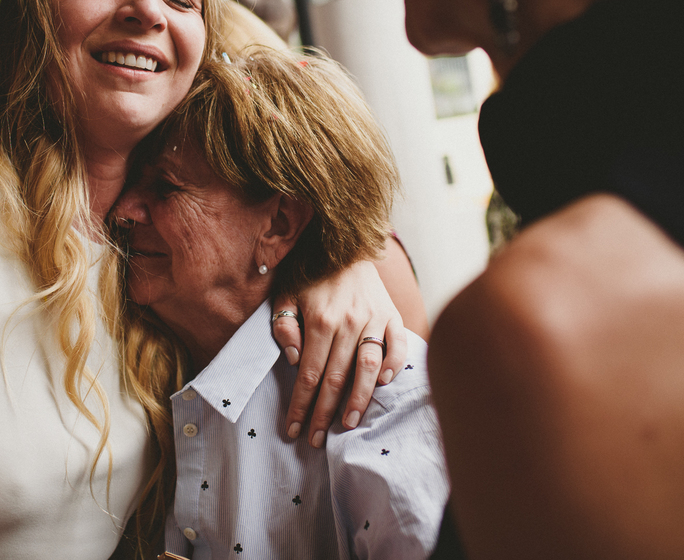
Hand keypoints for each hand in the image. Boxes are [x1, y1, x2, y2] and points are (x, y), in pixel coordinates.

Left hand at [271, 261, 407, 446]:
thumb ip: (284, 327)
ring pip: (367, 367)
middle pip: (336, 378)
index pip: (309, 375)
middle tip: (316, 440)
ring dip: (358, 399)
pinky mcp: (392, 314)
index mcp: (319, 320)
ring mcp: (373, 318)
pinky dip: (393, 365)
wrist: (344, 243)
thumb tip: (296, 361)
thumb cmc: (310, 274)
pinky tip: (383, 384)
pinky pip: (398, 345)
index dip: (301, 405)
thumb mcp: (285, 295)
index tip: (294, 429)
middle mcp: (348, 322)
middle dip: (325, 413)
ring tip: (348, 424)